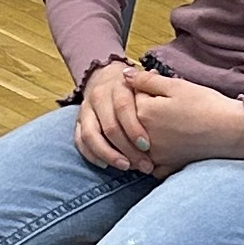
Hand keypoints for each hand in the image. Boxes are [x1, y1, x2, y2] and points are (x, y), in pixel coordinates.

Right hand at [75, 58, 156, 172]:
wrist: (105, 77)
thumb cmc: (133, 87)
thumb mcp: (145, 83)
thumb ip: (153, 88)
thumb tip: (164, 95)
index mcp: (117, 86)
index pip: (124, 108)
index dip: (134, 128)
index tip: (147, 146)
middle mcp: (99, 97)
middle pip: (109, 126)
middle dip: (127, 149)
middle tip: (143, 165)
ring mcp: (86, 109)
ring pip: (91, 135)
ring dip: (108, 154)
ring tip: (125, 167)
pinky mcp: (79, 121)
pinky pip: (79, 140)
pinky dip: (91, 154)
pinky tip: (105, 165)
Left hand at [122, 72, 243, 170]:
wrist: (232, 130)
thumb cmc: (206, 105)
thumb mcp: (176, 85)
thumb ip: (146, 80)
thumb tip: (124, 75)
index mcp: (144, 113)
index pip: (130, 98)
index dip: (144, 89)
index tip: (160, 87)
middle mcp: (143, 137)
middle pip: (130, 121)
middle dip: (143, 109)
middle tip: (168, 104)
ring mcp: (154, 154)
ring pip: (136, 142)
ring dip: (141, 133)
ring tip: (166, 123)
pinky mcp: (166, 166)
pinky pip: (150, 163)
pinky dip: (152, 155)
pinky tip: (165, 145)